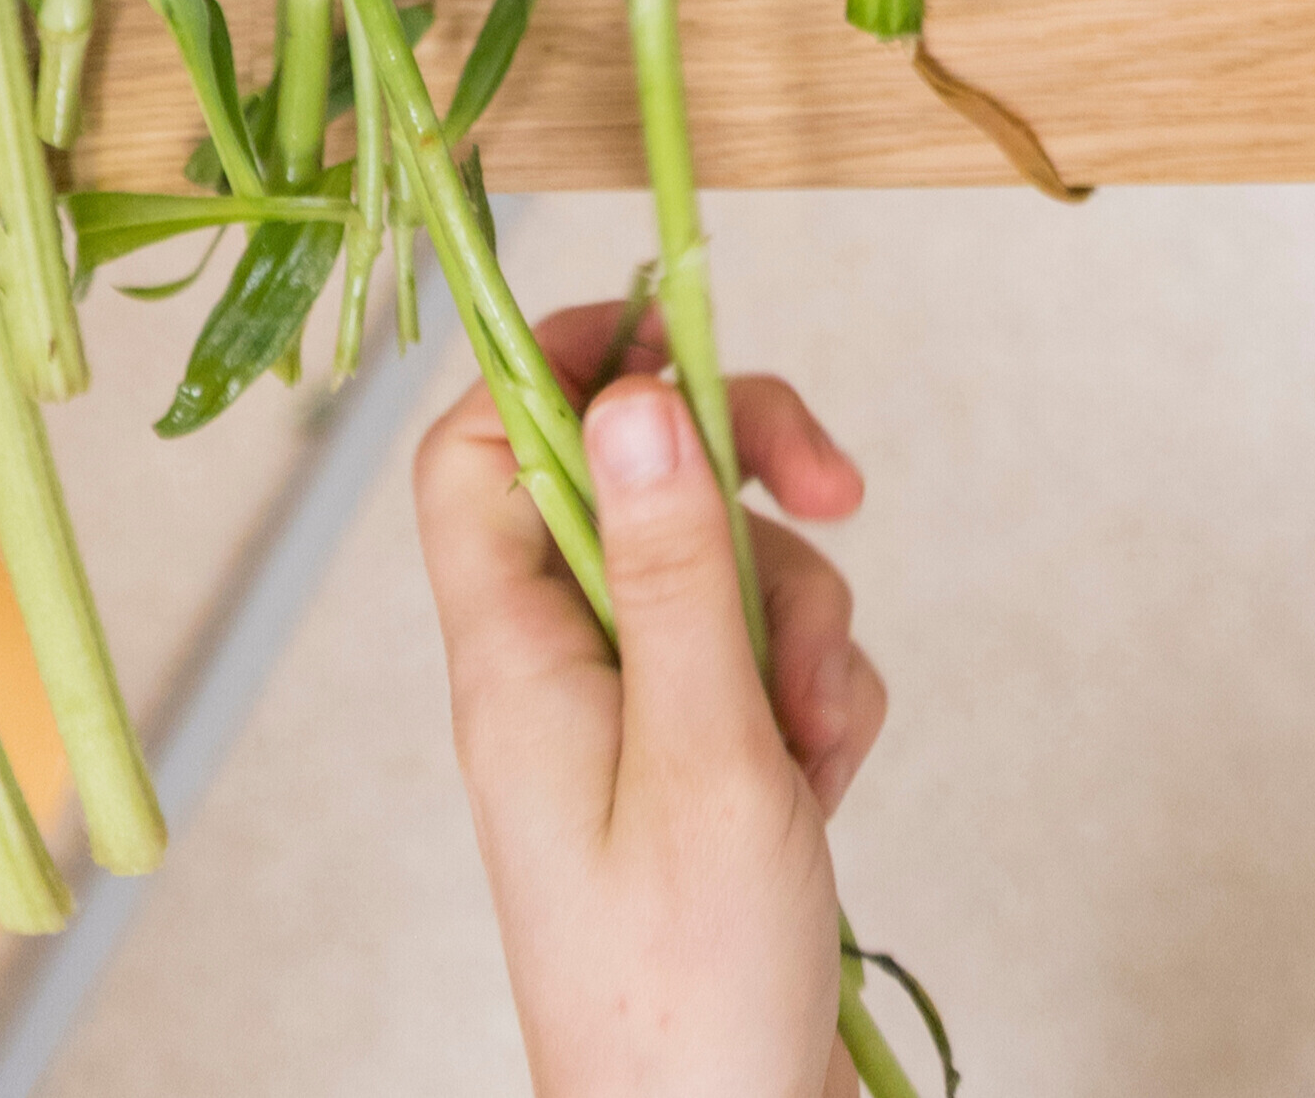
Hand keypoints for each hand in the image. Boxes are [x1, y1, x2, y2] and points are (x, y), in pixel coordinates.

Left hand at [415, 305, 889, 1097]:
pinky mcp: (696, 762)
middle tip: (833, 489)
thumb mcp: (703, 753)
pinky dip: (820, 698)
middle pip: (637, 482)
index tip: (677, 330)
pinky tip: (825, 783)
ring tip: (816, 742)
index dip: (561, 362)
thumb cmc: (688, 984)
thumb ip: (676, 566)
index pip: (481, 447)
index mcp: (515, 662)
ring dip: (806, 625)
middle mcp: (558, 671)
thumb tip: (631, 395)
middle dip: (748, 481)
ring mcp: (628, 717)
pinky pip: (771, 657)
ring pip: (728, 569)